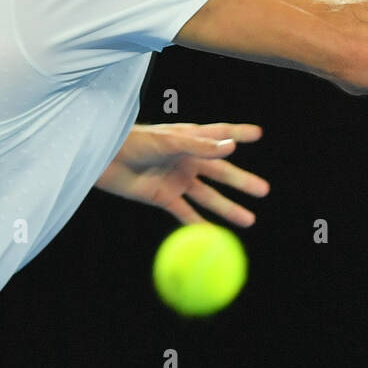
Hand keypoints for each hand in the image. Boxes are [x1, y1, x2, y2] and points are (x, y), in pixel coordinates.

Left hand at [94, 122, 267, 225]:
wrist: (103, 159)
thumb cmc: (134, 141)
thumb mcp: (168, 142)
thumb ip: (199, 146)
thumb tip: (231, 148)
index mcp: (189, 139)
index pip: (220, 134)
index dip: (238, 133)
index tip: (259, 134)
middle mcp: (187, 159)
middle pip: (221, 173)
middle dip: (242, 182)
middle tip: (264, 191)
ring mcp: (176, 179)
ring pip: (208, 197)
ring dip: (228, 208)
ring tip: (249, 220)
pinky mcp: (163, 197)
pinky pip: (185, 212)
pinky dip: (199, 224)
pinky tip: (216, 234)